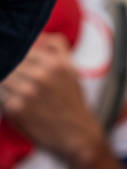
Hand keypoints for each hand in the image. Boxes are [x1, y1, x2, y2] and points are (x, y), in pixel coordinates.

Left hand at [1, 34, 103, 165]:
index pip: (20, 47)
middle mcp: (41, 76)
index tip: (10, 54)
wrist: (77, 134)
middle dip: (6, 64)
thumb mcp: (72, 71)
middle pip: (8, 60)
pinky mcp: (16, 109)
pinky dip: (2, 95)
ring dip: (4, 79)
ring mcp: (27, 92)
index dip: (12, 51)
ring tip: (11, 85)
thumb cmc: (72, 102)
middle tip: (12, 75)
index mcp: (55, 64)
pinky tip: (10, 99)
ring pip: (2, 76)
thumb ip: (58, 48)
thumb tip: (43, 34)